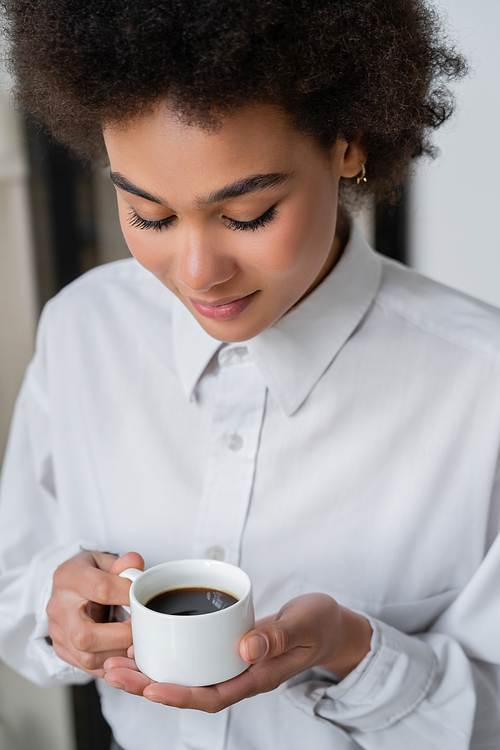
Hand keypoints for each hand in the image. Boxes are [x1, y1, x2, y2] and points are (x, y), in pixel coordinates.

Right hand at [47, 549, 143, 676]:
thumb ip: (123, 565)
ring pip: (87, 657)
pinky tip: (125, 655)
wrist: (66, 588)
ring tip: (136, 643)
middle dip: (121, 637)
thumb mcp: (105, 561)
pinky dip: (111, 663)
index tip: (144, 600)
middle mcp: (59, 607)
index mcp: (70, 577)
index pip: (101, 589)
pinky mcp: (61, 649)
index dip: (127, 596)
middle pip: (85, 635)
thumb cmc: (90, 573)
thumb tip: (135, 563)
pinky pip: (87, 666)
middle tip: (141, 630)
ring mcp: (57, 631)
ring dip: (119, 654)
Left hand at [103, 593, 371, 710]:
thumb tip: (245, 648)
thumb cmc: (319, 625)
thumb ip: (278, 636)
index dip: (178, 695)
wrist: (328, 626)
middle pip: (188, 690)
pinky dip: (168, 654)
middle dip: (148, 685)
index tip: (148, 687)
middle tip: (114, 671)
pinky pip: (193, 658)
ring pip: (186, 676)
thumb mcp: (304, 624)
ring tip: (117, 661)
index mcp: (257, 676)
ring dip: (150, 671)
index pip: (212, 695)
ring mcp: (232, 664)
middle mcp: (240, 675)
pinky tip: (147, 642)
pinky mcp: (227, 649)